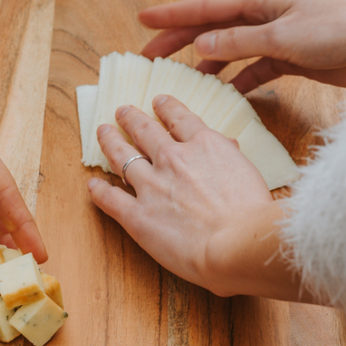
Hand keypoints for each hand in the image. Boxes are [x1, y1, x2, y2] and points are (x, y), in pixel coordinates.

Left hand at [88, 96, 308, 300]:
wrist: (238, 243)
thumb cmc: (252, 214)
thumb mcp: (249, 173)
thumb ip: (231, 156)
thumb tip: (228, 145)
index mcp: (203, 146)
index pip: (179, 118)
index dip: (165, 107)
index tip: (157, 102)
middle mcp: (173, 159)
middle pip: (144, 130)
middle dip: (130, 118)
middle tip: (121, 111)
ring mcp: (151, 185)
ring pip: (122, 156)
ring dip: (109, 141)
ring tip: (102, 131)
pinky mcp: (137, 215)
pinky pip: (110, 198)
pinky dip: (98, 190)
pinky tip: (92, 184)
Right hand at [140, 0, 345, 92]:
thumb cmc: (334, 30)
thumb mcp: (281, 35)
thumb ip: (238, 42)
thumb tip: (200, 45)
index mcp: (258, 1)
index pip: (206, 8)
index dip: (173, 15)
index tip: (144, 19)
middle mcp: (261, 16)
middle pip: (211, 27)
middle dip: (179, 39)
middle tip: (151, 53)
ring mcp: (272, 37)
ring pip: (228, 49)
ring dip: (206, 62)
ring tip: (183, 76)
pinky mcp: (284, 58)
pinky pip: (252, 69)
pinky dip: (238, 80)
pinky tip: (226, 92)